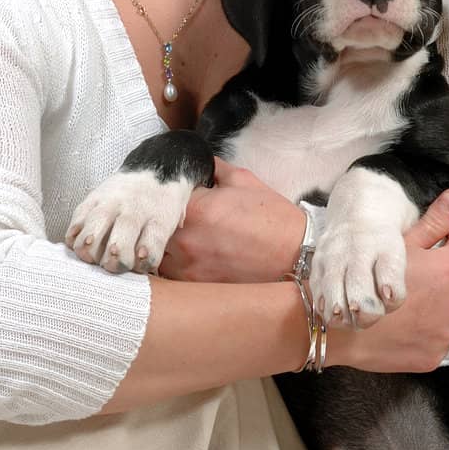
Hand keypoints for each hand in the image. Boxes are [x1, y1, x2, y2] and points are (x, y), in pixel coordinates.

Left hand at [158, 159, 304, 282]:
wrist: (296, 255)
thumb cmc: (272, 217)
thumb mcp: (243, 180)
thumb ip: (214, 168)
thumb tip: (198, 162)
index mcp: (195, 209)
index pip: (161, 197)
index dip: (167, 194)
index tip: (176, 195)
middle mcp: (185, 240)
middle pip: (151, 228)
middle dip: (159, 221)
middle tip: (176, 217)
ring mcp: (188, 268)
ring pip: (154, 255)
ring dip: (161, 246)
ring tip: (181, 239)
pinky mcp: (195, 287)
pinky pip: (169, 277)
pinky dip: (172, 267)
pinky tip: (188, 258)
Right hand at [328, 189, 448, 373]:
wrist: (343, 328)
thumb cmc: (369, 279)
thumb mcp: (400, 245)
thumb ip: (433, 222)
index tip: (445, 233)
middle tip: (429, 266)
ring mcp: (448, 333)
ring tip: (429, 299)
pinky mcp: (436, 355)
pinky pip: (448, 337)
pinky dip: (439, 328)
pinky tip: (417, 322)